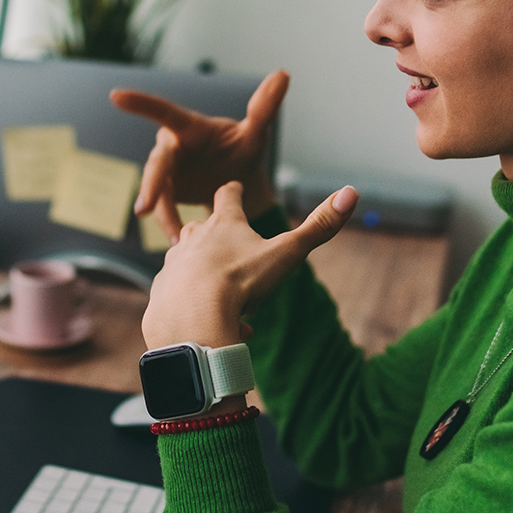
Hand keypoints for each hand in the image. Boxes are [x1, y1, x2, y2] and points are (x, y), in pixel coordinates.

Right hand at [111, 70, 287, 241]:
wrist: (238, 181)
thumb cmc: (242, 148)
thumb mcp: (255, 132)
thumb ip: (264, 108)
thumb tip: (283, 74)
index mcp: (190, 127)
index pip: (164, 112)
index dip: (141, 103)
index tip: (115, 96)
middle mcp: (172, 147)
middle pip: (157, 163)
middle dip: (151, 185)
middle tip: (144, 207)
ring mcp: (166, 171)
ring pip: (156, 191)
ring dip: (163, 214)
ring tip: (178, 237)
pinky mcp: (165, 192)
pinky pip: (162, 209)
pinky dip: (171, 225)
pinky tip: (181, 242)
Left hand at [142, 182, 356, 349]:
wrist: (191, 318)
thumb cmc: (240, 281)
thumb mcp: (286, 253)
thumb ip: (319, 227)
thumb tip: (352, 192)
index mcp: (223, 224)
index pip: (227, 195)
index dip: (232, 191)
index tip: (234, 188)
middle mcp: (192, 238)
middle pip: (200, 228)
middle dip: (213, 236)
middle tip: (231, 252)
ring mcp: (173, 265)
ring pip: (188, 264)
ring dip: (204, 276)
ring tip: (224, 297)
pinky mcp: (160, 293)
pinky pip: (180, 298)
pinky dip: (195, 308)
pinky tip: (211, 324)